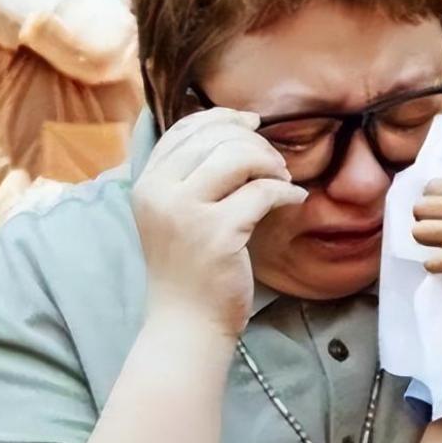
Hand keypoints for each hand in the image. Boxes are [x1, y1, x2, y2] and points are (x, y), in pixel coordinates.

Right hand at [132, 108, 307, 336]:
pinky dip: (286, 191)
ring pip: (238, 156)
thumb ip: (190, 174)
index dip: (224, 117)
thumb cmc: (188, 268)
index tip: (253, 124)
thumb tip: (235, 125)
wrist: (186, 325)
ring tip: (282, 179)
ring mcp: (186, 214)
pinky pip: (263, 192)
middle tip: (275, 164)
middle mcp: (160, 193)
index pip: (186, 128)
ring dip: (270, 162)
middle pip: (216, 137)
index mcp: (147, 183)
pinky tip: (295, 198)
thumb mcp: (174, 213)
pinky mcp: (218, 235)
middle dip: (255, 142)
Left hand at [411, 178, 441, 278]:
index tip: (437, 208)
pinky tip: (441, 265)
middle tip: (432, 230)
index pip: (433, 186)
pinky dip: (433, 265)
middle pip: (420, 207)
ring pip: (420, 232)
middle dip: (421, 219)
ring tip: (434, 247)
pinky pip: (434, 261)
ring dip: (423, 242)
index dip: (429, 197)